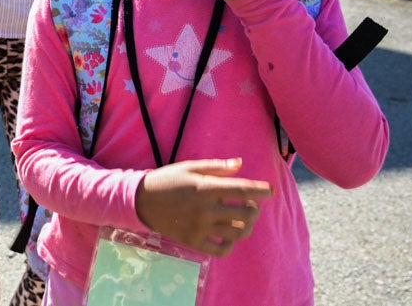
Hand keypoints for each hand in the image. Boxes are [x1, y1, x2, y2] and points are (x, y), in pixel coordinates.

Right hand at [134, 158, 271, 255]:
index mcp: (205, 188)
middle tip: (249, 204)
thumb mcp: (189, 167)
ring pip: (238, 233)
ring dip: (246, 226)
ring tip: (241, 220)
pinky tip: (227, 235)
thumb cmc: (167, 180)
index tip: (270, 191)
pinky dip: (230, 244)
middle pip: (246, 214)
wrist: (141, 201)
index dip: (261, 190)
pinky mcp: (193, 241)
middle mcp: (205, 209)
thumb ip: (216, 167)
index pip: (242, 189)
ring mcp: (200, 227)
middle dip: (254, 209)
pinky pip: (221, 249)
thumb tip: (240, 163)